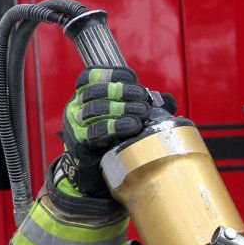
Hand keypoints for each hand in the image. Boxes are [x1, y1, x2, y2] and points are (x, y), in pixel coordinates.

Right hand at [57, 67, 176, 198]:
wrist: (96, 171)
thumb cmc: (112, 139)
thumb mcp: (127, 117)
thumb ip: (145, 105)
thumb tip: (169, 100)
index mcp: (85, 95)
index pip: (92, 75)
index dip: (112, 73)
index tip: (133, 77)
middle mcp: (76, 107)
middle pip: (94, 91)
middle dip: (122, 91)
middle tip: (143, 97)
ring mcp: (75, 126)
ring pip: (95, 110)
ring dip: (122, 108)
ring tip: (143, 112)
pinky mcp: (79, 144)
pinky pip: (95, 133)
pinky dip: (116, 127)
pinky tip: (133, 126)